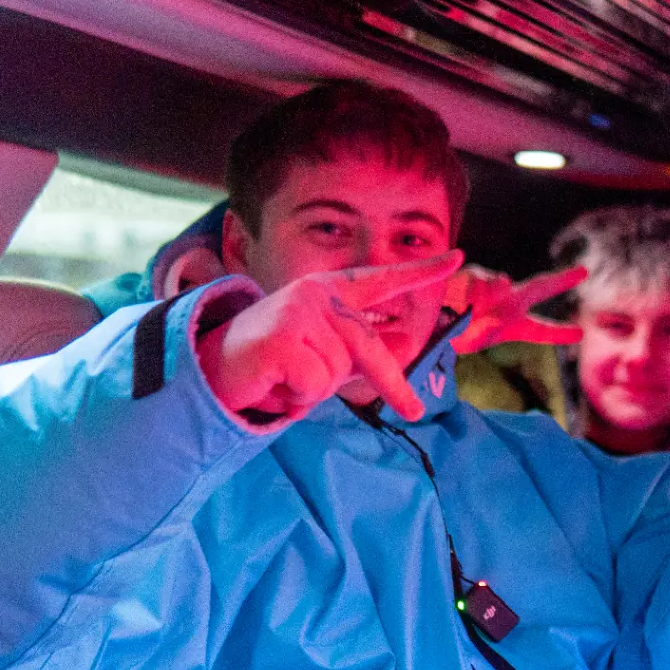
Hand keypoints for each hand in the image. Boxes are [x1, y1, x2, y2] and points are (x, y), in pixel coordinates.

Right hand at [197, 253, 461, 423]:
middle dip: (393, 385)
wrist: (211, 368)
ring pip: (335, 374)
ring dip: (314, 390)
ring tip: (286, 379)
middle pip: (367, 348)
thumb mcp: (324, 354)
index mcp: (329, 292)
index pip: (381, 280)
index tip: (458, 258)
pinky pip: (313, 385)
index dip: (419, 271)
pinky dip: (295, 397)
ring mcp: (296, 313)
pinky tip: (272, 383)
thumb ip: (359, 352)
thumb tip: (402, 351)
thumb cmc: (275, 364)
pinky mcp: (280, 339)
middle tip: (416, 411)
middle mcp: (315, 294)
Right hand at [447, 264, 585, 355]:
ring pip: (500, 285)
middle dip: (561, 280)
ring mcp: (492, 286)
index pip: (540, 330)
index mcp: (513, 325)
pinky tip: (457, 301)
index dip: (559, 332)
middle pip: (539, 288)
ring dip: (488, 298)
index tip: (580, 334)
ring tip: (469, 312)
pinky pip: (477, 281)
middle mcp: (508, 303)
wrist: (430, 322)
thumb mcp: (472, 342)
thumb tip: (500, 285)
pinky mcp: (473, 274)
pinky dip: (468, 293)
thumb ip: (488, 324)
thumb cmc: (454, 335)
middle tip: (584, 271)